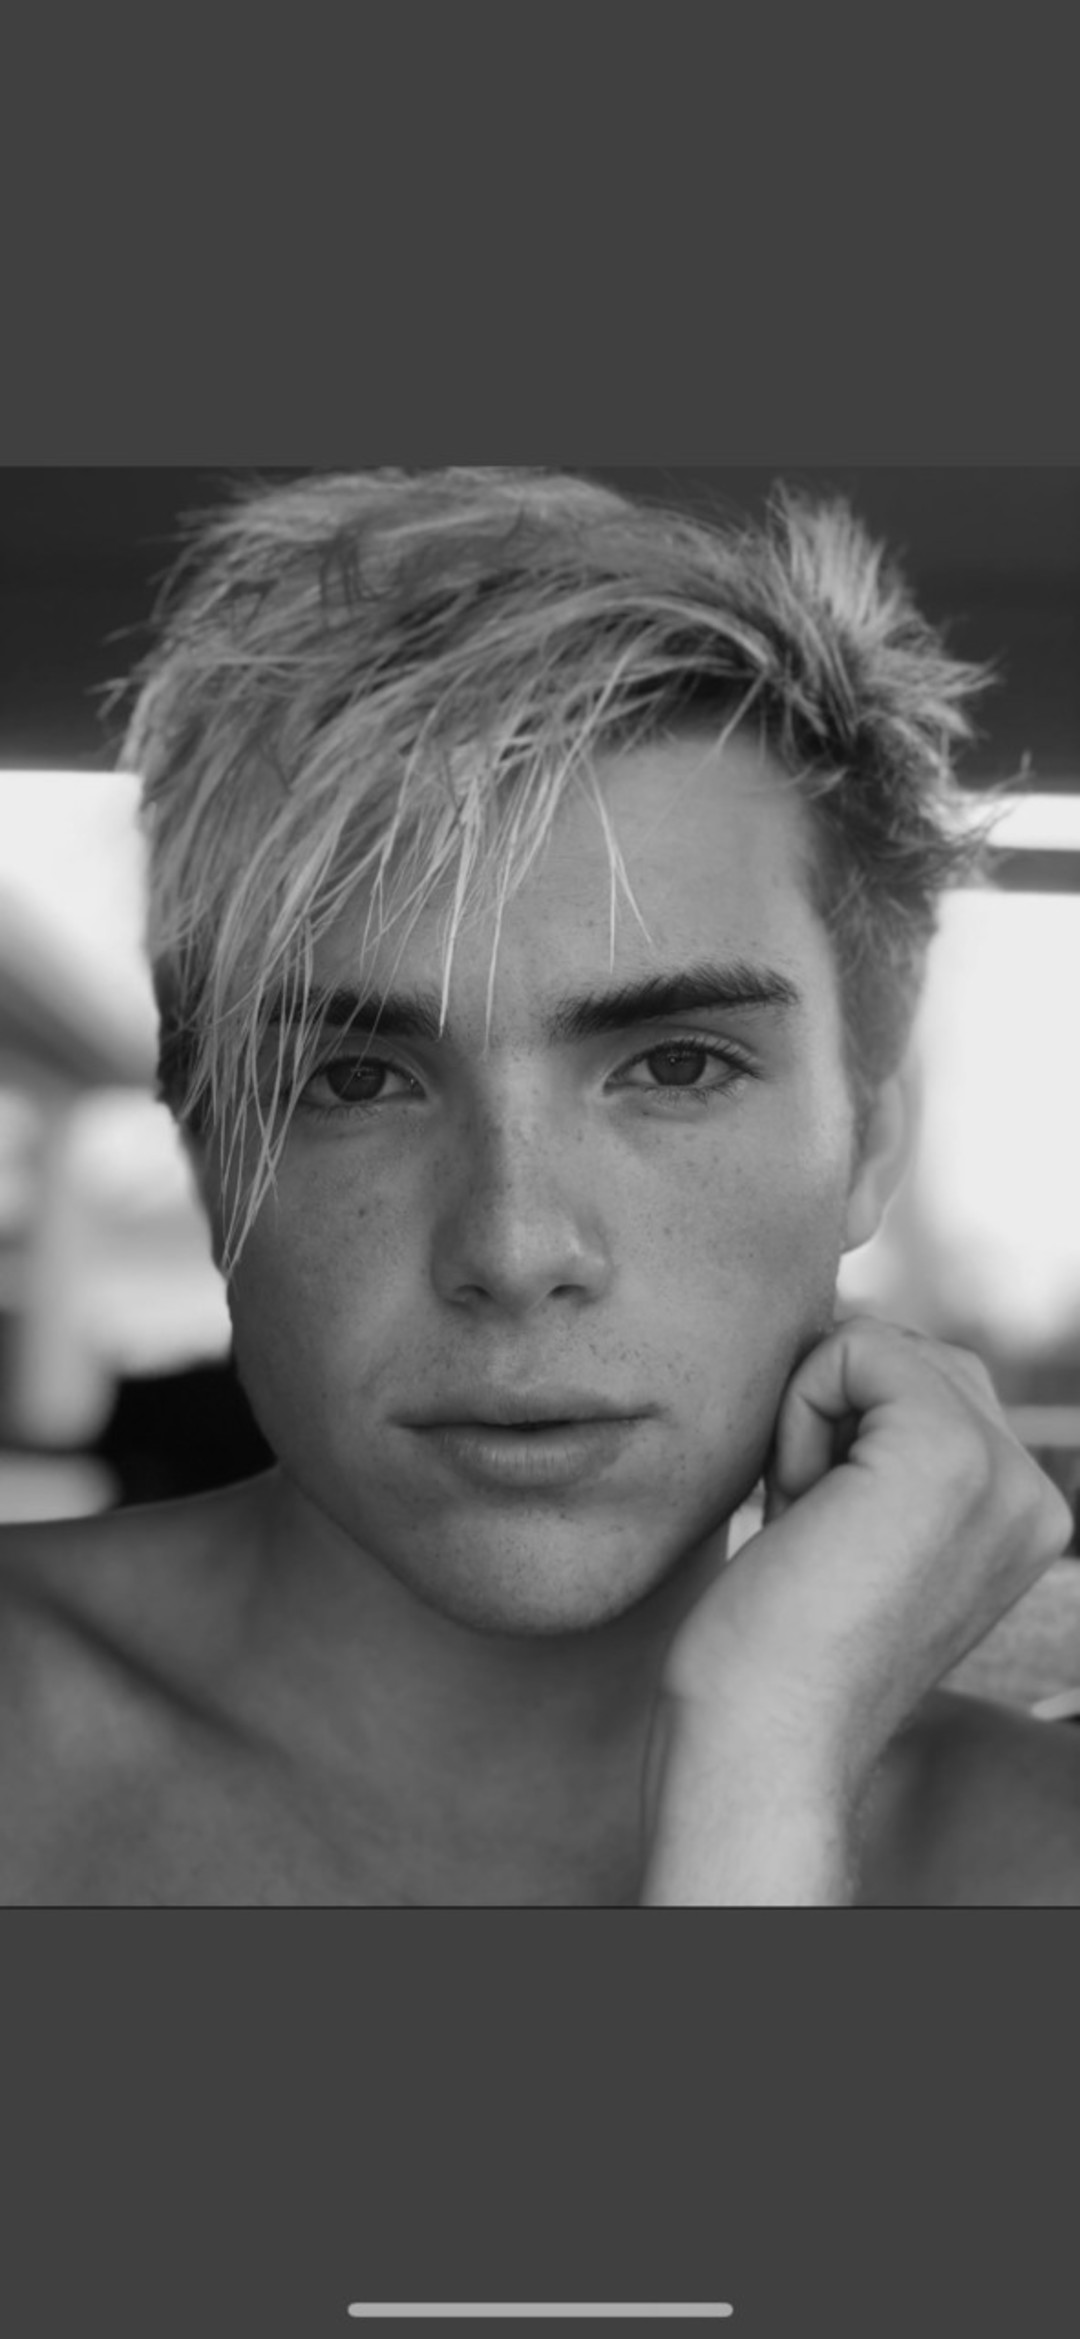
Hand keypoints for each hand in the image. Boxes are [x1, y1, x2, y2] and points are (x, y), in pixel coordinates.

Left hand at [641, 1315, 1073, 1902]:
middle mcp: (1036, 1496)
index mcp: (1027, 1518)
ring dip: (811, 1419)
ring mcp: (1003, 1474)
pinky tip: (796, 1509)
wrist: (762, 1744)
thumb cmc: (776, 1652)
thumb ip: (891, 1449)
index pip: (935, 1386)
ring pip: (882, 1348)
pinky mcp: (947, 1453)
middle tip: (811, 1532)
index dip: (847, 1439)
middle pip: (915, 1356)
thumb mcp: (866, 1528)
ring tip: (808, 1525)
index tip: (829, 1541)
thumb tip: (854, 1336)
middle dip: (833, 1420)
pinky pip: (852, 1350)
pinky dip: (796, 1412)